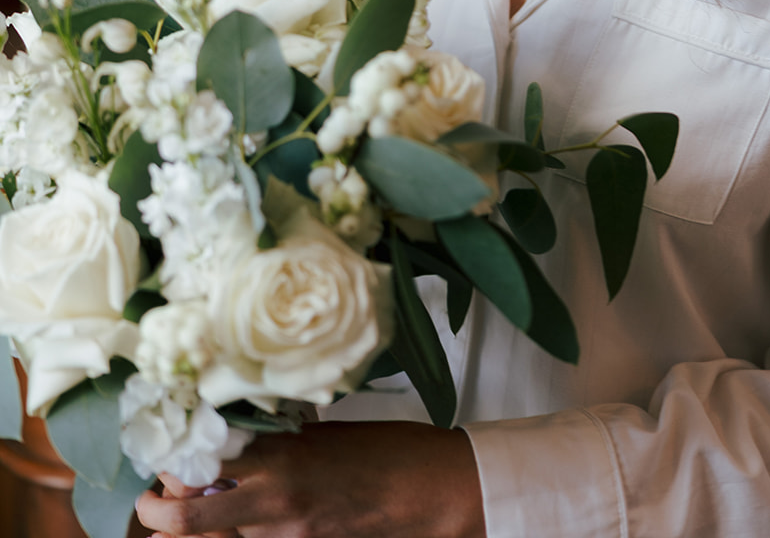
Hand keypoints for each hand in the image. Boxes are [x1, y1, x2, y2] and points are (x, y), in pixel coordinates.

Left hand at [136, 421, 486, 537]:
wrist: (428, 491)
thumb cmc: (385, 449)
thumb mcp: (322, 432)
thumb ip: (274, 440)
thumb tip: (232, 440)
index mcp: (281, 454)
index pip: (201, 461)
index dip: (173, 462)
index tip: (165, 454)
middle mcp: (274, 497)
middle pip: (190, 514)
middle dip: (161, 509)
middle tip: (151, 500)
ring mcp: (285, 533)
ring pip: (217, 537)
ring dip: (195, 527)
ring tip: (183, 512)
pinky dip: (230, 536)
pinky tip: (230, 525)